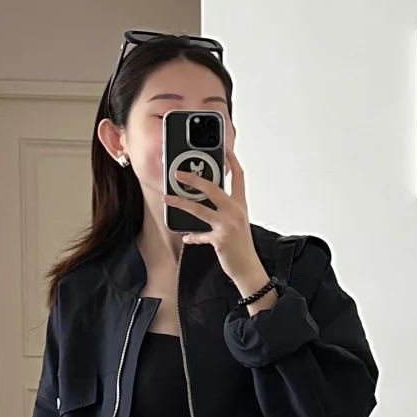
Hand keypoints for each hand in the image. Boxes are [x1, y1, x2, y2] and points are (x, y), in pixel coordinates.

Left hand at [166, 149, 272, 300]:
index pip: (238, 176)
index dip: (231, 161)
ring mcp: (227, 225)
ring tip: (167, 199)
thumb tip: (204, 200)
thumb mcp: (237, 223)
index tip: (224, 148)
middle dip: (194, 179)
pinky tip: (186, 236)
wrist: (248, 268)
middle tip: (178, 174)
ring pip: (200, 209)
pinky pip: (200, 235)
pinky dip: (192, 236)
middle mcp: (235, 211)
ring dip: (181, 203)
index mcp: (240, 205)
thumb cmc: (241, 246)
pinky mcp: (220, 239)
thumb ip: (224, 210)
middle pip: (213, 188)